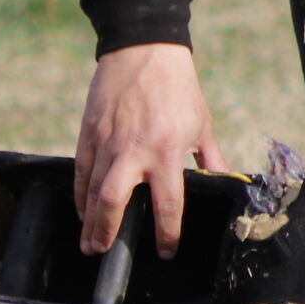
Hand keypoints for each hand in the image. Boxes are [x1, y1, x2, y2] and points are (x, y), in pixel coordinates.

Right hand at [73, 42, 227, 257]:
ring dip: (88, 221)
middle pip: (114, 202)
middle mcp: (134, 152)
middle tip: (103, 252)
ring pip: (92, 191)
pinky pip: (81, 170)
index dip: (166, 234)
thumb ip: (212, 159)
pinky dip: (79, 194)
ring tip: (88, 243)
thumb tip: (225, 183)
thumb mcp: (201, 124)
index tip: (165, 251)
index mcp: (166, 151)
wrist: (144, 51)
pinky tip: (82, 209)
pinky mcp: (90, 132)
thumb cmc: (179, 88)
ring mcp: (107, 142)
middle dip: (107, 232)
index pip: (167, 204)